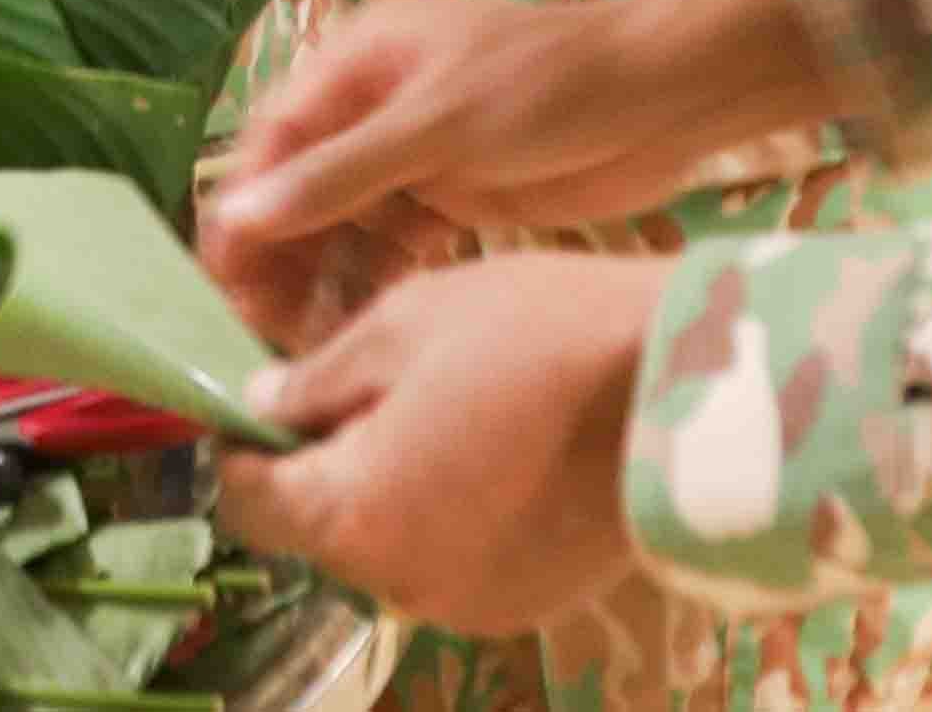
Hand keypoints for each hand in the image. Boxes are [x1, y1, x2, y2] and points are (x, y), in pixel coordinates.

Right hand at [203, 0, 838, 337]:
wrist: (670, 95)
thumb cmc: (549, 87)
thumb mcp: (440, 127)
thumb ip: (341, 175)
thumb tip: (238, 216)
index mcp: (356, 63)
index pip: (272, 143)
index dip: (244, 214)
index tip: (226, 287)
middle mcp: (373, 108)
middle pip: (301, 192)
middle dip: (281, 260)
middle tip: (268, 338)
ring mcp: (416, 156)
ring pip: (346, 228)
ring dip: (326, 282)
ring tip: (313, 351)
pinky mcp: (457, 198)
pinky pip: (396, 249)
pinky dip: (379, 287)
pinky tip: (366, 335)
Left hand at [218, 253, 664, 635]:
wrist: (688, 389)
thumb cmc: (535, 336)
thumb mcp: (404, 325)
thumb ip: (318, 378)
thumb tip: (262, 402)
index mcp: (353, 515)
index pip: (247, 501)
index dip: (243, 445)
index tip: (261, 395)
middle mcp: (400, 583)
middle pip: (319, 528)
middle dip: (324, 462)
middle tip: (367, 385)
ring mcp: (467, 605)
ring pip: (387, 545)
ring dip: (388, 488)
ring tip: (440, 410)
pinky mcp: (523, 607)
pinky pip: (449, 561)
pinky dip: (448, 516)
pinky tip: (492, 452)